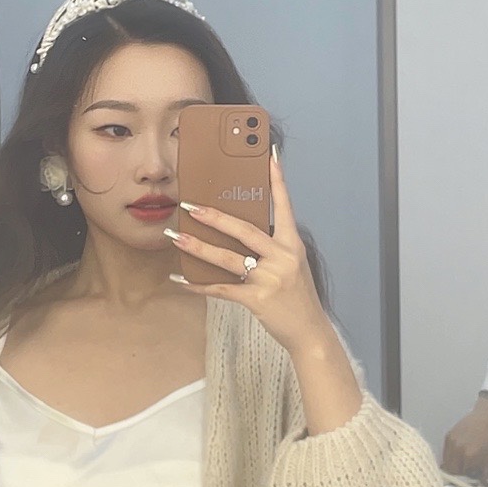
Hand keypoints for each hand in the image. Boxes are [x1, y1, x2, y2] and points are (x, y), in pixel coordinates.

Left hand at [168, 153, 328, 355]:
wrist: (309, 330)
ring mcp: (270, 278)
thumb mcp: (292, 264)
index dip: (277, 180)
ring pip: (228, 258)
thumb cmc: (297, 296)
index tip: (269, 155)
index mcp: (292, 244)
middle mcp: (282, 257)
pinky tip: (182, 280)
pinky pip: (222, 289)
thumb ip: (271, 247)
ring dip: (199, 248)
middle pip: (245, 230)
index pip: (284, 205)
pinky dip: (200, 285)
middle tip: (191, 206)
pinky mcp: (257, 299)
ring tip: (178, 238)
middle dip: (215, 217)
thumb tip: (239, 230)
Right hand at [442, 395, 487, 474]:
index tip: (468, 479)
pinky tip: (457, 455)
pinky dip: (450, 457)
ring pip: (446, 462)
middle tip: (463, 474)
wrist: (487, 415)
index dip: (466, 479)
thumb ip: (480, 469)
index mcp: (470, 456)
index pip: (463, 475)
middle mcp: (458, 450)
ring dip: (452, 466)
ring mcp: (451, 442)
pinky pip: (445, 452)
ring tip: (459, 465)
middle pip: (451, 470)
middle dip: (457, 474)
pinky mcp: (448, 436)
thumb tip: (476, 480)